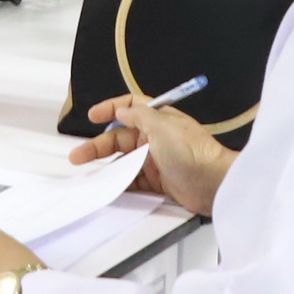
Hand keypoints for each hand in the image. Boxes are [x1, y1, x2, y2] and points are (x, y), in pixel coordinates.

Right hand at [71, 93, 236, 216]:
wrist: (213, 183)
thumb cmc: (195, 153)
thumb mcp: (162, 125)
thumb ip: (140, 115)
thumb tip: (122, 109)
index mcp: (158, 119)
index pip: (130, 107)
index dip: (110, 109)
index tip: (93, 116)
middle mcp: (155, 138)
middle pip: (119, 138)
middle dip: (98, 145)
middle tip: (80, 155)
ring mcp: (156, 160)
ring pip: (123, 161)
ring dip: (106, 166)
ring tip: (90, 173)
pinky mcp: (158, 181)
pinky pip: (133, 181)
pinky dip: (120, 183)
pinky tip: (109, 185)